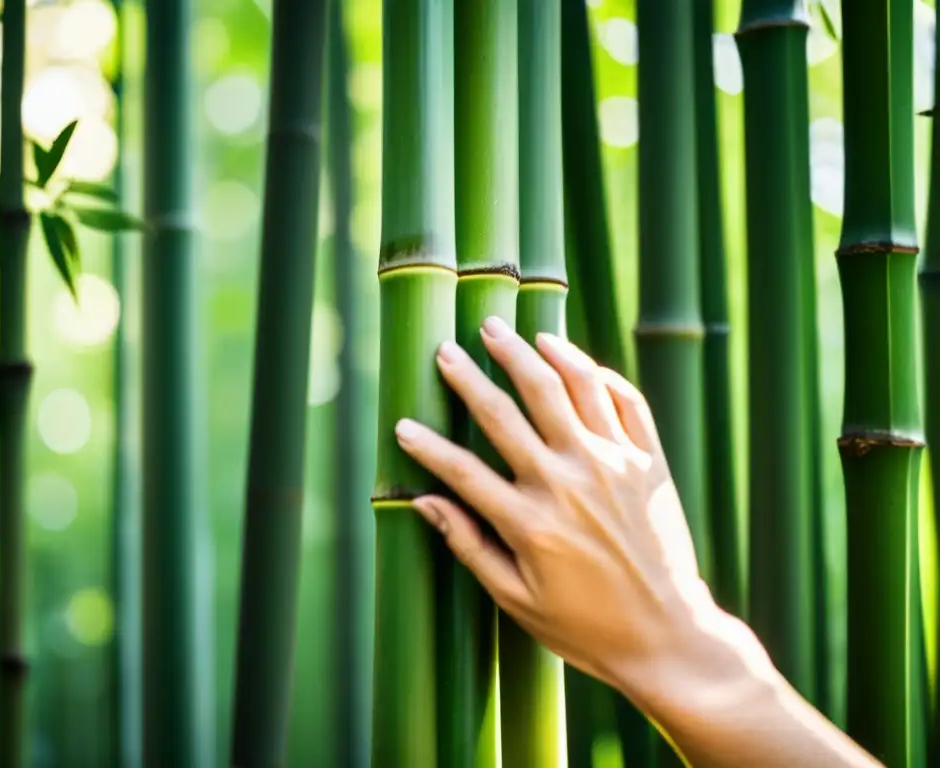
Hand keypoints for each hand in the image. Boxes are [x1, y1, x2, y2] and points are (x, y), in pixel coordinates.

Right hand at [393, 315, 721, 695]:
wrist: (668, 636)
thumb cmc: (585, 626)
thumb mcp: (516, 598)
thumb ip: (469, 546)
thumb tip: (424, 502)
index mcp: (530, 522)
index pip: (461, 469)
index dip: (426, 445)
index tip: (402, 422)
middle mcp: (568, 483)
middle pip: (506, 411)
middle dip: (469, 374)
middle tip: (447, 347)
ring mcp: (612, 466)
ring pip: (565, 387)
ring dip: (530, 353)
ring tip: (504, 330)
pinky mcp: (648, 462)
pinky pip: (623, 399)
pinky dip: (596, 371)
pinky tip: (571, 357)